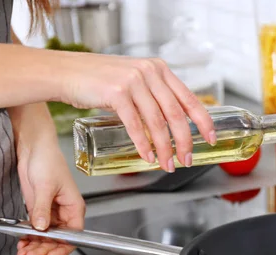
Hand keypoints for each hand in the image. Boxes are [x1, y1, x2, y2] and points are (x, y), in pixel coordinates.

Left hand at [15, 137, 84, 254]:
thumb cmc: (49, 160)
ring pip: (46, 236)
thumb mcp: (45, 186)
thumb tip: (42, 227)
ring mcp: (51, 212)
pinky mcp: (39, 209)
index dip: (62, 248)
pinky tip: (22, 242)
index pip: (73, 235)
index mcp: (74, 207)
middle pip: (58, 239)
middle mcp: (64, 212)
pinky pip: (35, 228)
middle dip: (44, 248)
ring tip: (24, 251)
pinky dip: (29, 237)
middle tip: (30, 254)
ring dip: (35, 245)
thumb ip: (42, 209)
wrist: (34, 148)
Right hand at [58, 52, 215, 171]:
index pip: (190, 98)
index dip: (204, 121)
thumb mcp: (134, 80)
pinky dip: (143, 144)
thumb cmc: (98, 80)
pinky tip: (147, 156)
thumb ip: (154, 95)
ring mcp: (134, 81)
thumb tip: (172, 124)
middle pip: (176, 114)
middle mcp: (150, 73)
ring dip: (164, 148)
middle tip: (187, 160)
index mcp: (159, 69)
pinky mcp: (116, 92)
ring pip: (158, 123)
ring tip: (166, 164)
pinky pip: (136, 125)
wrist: (64, 71)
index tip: (211, 138)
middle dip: (184, 142)